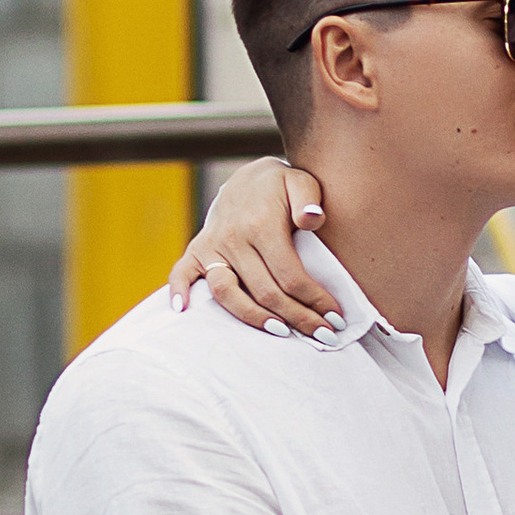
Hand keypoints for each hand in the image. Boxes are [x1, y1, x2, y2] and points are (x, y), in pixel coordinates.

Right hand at [167, 160, 340, 337]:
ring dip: (255, 318)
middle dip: (298, 318)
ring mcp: (212, 246)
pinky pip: (182, 273)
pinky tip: (184, 312)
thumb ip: (309, 199)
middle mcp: (233, 238)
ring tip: (283, 333)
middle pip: (266, 292)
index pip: (290, 275)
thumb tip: (312, 218)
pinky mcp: (197, 250)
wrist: (249, 177)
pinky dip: (179, 292)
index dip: (315, 300)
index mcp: (261, 225)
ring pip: (228, 294)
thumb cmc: (281, 187)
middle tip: (325, 336)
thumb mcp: (301, 181)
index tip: (335, 317)